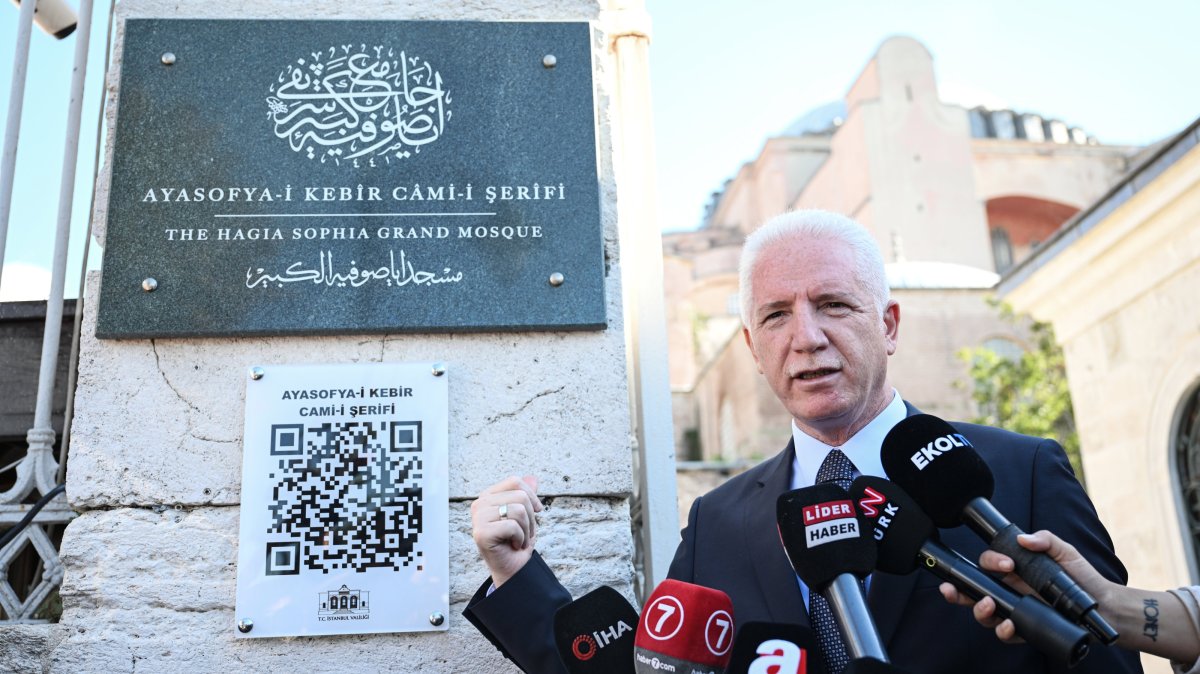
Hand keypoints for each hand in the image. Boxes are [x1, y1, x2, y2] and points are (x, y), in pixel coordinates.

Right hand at [470, 475, 543, 587]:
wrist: (513, 568)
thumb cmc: (517, 540)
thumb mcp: (526, 514)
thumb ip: (526, 495)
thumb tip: (533, 478)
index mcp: (488, 496)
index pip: (515, 482)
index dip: (532, 496)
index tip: (535, 512)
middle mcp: (479, 504)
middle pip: (520, 496)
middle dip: (530, 518)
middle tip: (524, 532)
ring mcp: (478, 518)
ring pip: (518, 510)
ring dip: (526, 530)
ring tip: (519, 539)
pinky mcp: (481, 533)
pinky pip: (512, 526)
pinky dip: (520, 538)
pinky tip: (513, 545)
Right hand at [938, 530, 1111, 642]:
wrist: (1103, 606)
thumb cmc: (1083, 577)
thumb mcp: (1065, 552)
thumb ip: (1045, 539)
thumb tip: (1023, 538)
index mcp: (1014, 571)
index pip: (988, 564)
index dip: (989, 562)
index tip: (1007, 565)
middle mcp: (1011, 590)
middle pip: (975, 591)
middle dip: (957, 591)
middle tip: (951, 589)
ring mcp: (1017, 610)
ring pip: (985, 614)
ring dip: (979, 611)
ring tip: (989, 606)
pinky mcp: (1027, 630)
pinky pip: (1006, 633)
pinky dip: (1003, 631)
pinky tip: (1009, 625)